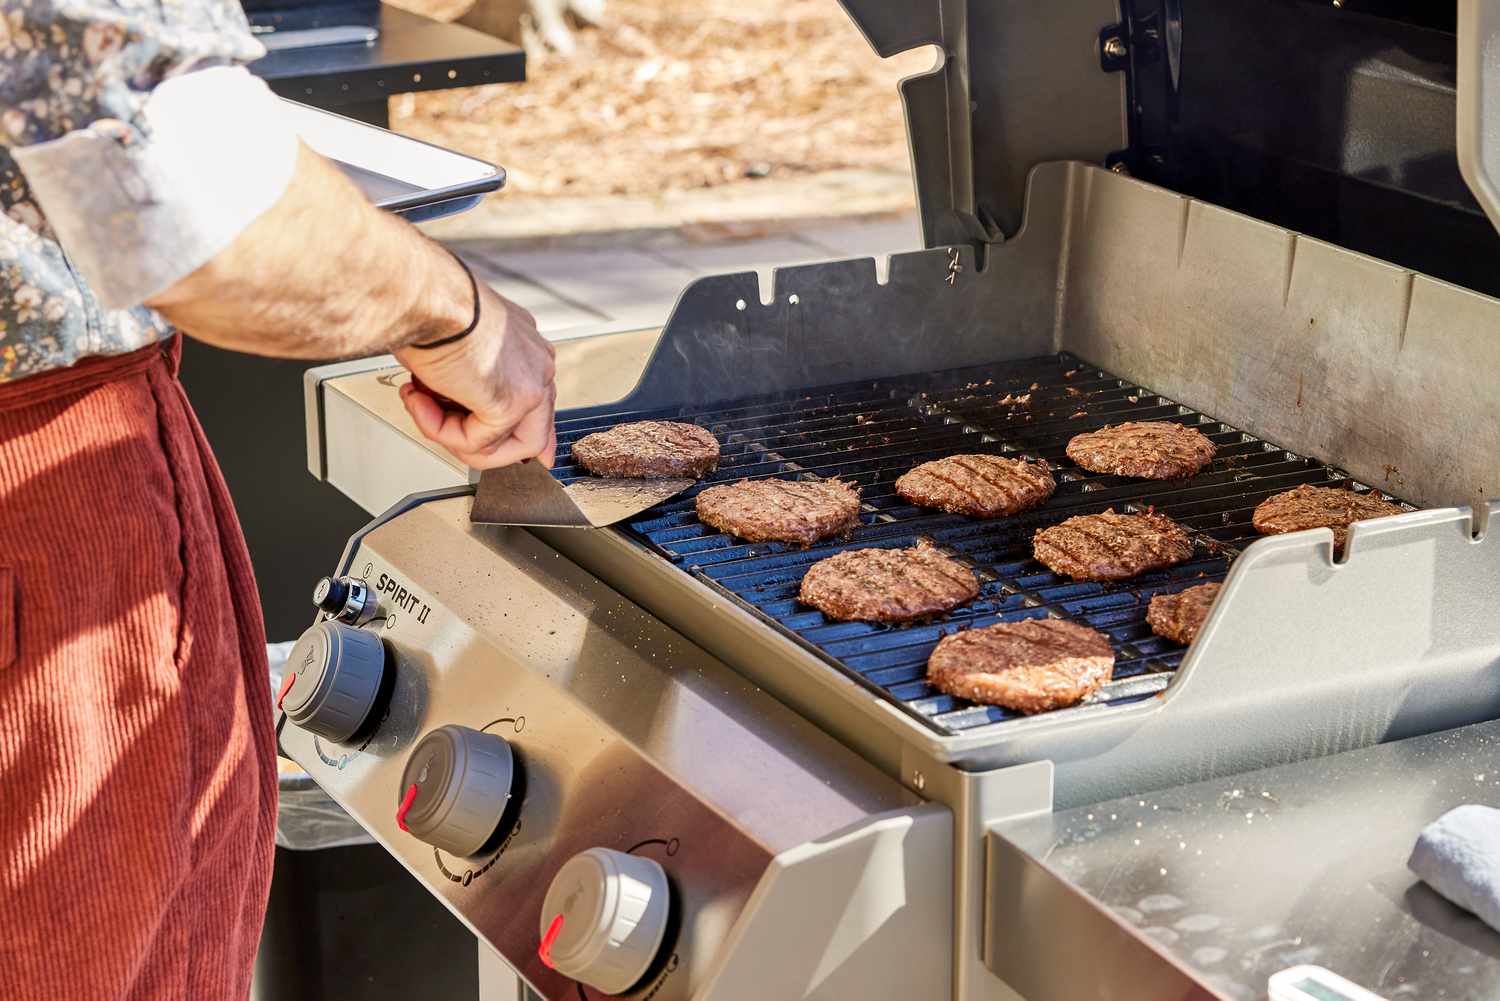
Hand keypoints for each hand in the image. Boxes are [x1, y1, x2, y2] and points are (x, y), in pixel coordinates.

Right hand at [395, 285, 557, 469]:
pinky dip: (440, 430)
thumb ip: (462, 380)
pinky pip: (475, 442)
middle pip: (529, 432)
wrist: (422, 295)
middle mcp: (537, 362)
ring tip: (420, 406)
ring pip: (503, 446)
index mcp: (525, 344)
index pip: (538, 402)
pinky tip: (419, 401)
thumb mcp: (450, 346)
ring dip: (451, 435)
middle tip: (434, 423)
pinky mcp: (512, 403)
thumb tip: (444, 402)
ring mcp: (532, 384)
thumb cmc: (427, 306)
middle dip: (477, 441)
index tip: (524, 456)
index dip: (520, 434)